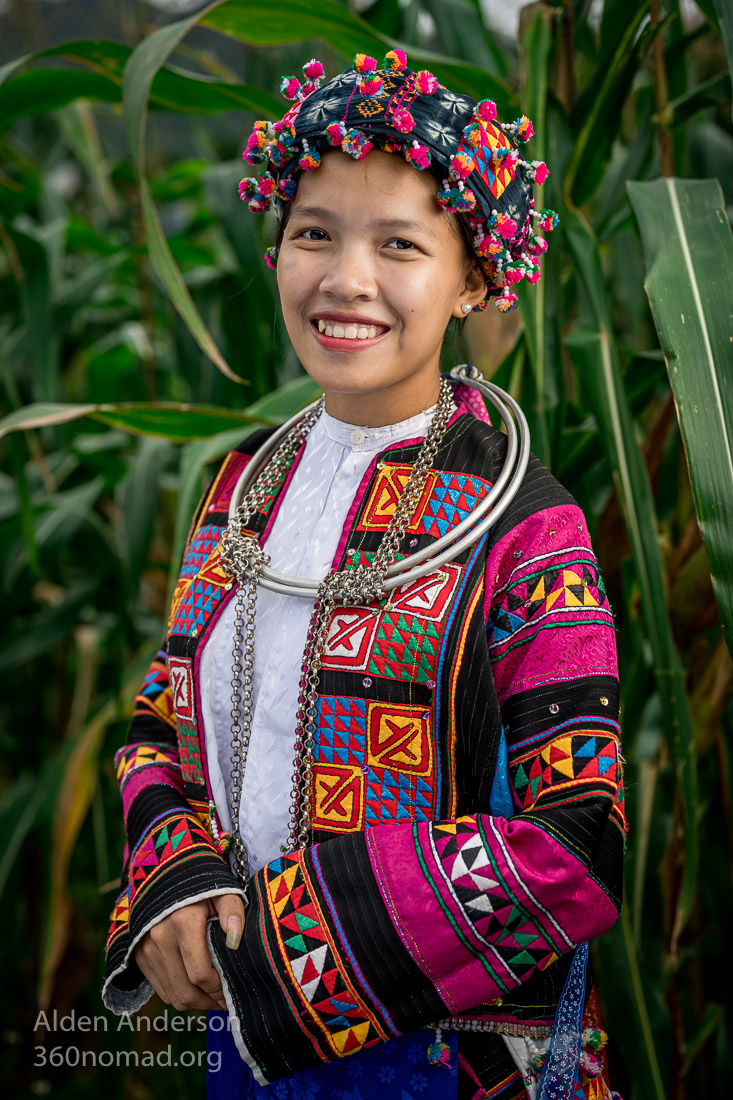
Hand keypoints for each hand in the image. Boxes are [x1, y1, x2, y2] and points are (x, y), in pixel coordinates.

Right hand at [134, 893, 244, 1011]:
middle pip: (184, 991)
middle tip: (222, 1000)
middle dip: (206, 1002)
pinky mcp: (140, 955)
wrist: (168, 876)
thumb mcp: (223, 891)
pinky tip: (193, 986)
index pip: (199, 974)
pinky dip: (177, 993)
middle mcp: (160, 938)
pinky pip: (159, 988)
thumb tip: (235, 941)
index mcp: (183, 923)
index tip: (230, 990)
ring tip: (210, 995)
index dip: (217, 989)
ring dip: (193, 1001)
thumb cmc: (202, 886)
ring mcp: (147, 948)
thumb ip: (233, 913)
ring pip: (171, 995)